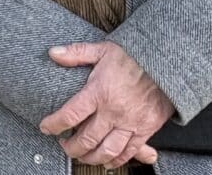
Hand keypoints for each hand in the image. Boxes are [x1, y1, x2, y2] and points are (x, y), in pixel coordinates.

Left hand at [40, 41, 173, 167]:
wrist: (166, 63)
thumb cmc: (133, 56)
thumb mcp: (102, 49)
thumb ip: (76, 53)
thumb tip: (53, 53)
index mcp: (99, 92)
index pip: (71, 114)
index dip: (54, 124)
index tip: (45, 127)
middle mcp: (113, 111)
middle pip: (87, 139)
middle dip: (71, 147)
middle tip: (63, 145)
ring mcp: (130, 123)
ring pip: (107, 151)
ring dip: (91, 157)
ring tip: (81, 156)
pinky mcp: (145, 130)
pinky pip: (129, 152)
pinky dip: (116, 161)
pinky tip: (107, 162)